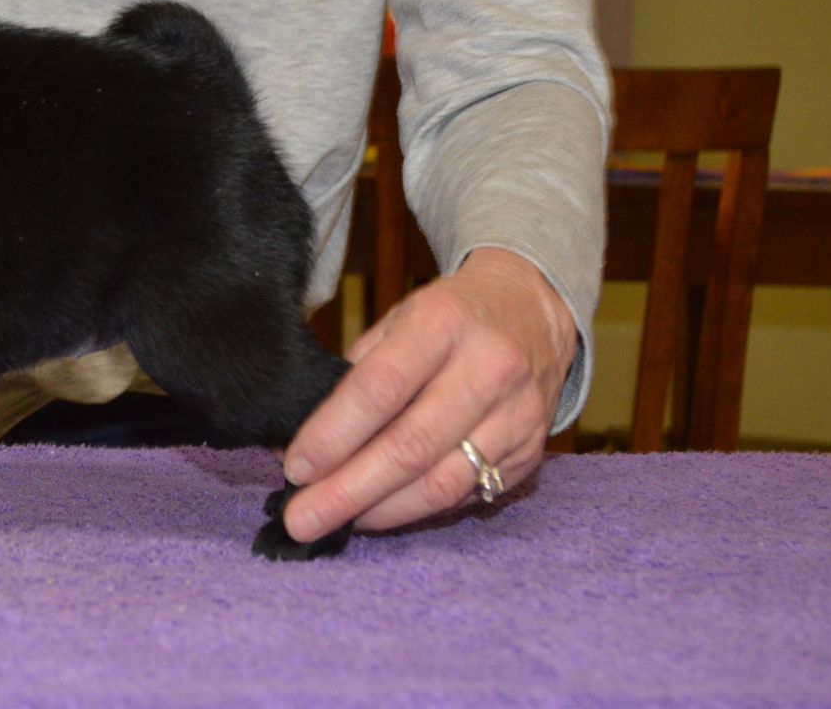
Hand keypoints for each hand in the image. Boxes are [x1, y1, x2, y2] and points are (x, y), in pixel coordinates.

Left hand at [282, 247, 577, 540]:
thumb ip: (353, 377)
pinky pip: (468, 494)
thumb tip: (298, 444)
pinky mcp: (532, 451)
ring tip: (339, 522)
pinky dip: (420, 510)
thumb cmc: (449, 316)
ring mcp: (517, 414)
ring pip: (442, 483)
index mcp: (443, 321)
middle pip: (410, 447)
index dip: (333, 435)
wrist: (533, 308)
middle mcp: (488, 367)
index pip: (380, 389)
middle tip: (302, 520)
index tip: (296, 468)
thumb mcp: (399, 320)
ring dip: (382, 511)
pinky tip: (385, 511)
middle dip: (348, 491)